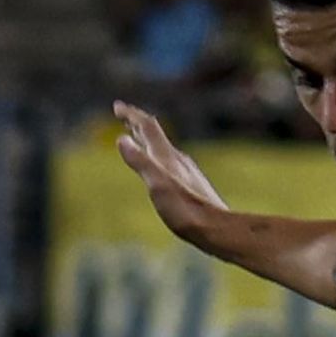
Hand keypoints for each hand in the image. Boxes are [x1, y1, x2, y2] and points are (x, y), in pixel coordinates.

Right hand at [113, 102, 225, 244]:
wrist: (218, 230)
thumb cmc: (186, 211)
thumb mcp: (157, 185)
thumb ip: (140, 162)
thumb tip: (121, 139)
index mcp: (167, 157)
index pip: (147, 126)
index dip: (131, 115)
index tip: (117, 106)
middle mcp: (178, 160)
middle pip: (156, 136)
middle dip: (138, 125)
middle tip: (125, 118)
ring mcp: (187, 173)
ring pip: (164, 150)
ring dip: (148, 142)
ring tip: (138, 141)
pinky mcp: (193, 187)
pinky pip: (171, 165)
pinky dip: (159, 160)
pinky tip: (162, 171)